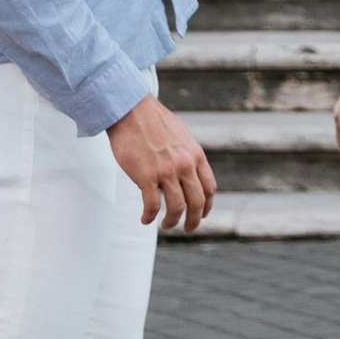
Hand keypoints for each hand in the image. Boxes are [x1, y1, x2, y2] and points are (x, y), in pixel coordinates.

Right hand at [107, 91, 216, 233]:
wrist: (130, 109)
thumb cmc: (152, 121)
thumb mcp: (180, 136)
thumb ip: (186, 156)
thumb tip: (186, 175)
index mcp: (195, 155)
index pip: (209, 188)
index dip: (207, 206)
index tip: (202, 215)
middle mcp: (184, 165)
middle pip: (197, 203)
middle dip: (194, 221)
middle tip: (187, 229)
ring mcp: (166, 171)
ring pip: (177, 208)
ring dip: (171, 222)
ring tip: (165, 225)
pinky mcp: (146, 176)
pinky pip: (152, 205)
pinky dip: (149, 216)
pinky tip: (145, 219)